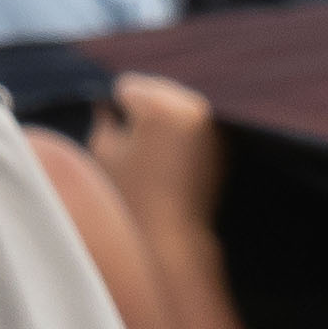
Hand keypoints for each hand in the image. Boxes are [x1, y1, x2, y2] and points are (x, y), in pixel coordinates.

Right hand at [92, 70, 226, 233]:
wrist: (175, 242)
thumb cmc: (131, 200)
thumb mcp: (104, 154)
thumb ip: (105, 118)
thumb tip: (109, 104)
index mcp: (158, 107)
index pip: (128, 86)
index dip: (116, 109)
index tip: (116, 131)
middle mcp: (191, 108)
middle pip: (157, 89)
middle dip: (144, 110)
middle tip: (137, 144)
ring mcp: (211, 124)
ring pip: (178, 104)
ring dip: (164, 120)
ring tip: (154, 155)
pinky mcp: (223, 143)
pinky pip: (195, 124)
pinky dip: (183, 134)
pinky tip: (173, 161)